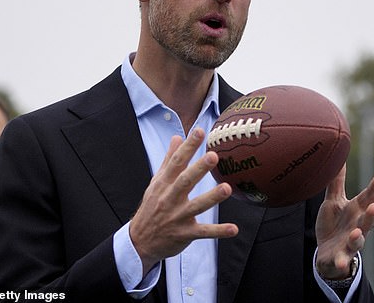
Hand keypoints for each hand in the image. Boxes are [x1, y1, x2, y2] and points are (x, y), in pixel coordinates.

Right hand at [129, 128, 238, 274]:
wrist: (140, 241)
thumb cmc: (151, 207)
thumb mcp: (156, 182)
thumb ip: (169, 160)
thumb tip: (177, 137)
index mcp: (163, 184)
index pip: (176, 162)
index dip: (188, 147)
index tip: (199, 131)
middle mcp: (170, 198)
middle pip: (185, 181)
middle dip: (199, 169)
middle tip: (213, 156)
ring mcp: (177, 217)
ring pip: (196, 206)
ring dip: (212, 197)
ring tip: (227, 188)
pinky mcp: (185, 233)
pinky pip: (204, 232)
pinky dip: (218, 231)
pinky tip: (233, 228)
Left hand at [315, 165, 373, 278]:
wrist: (327, 253)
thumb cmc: (334, 224)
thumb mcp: (334, 201)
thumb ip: (337, 182)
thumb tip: (339, 158)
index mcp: (356, 211)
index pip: (368, 198)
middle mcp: (358, 226)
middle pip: (368, 220)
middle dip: (372, 214)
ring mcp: (351, 243)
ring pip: (358, 240)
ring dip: (358, 237)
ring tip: (356, 232)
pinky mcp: (341, 257)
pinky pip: (343, 260)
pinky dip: (343, 262)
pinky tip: (341, 263)